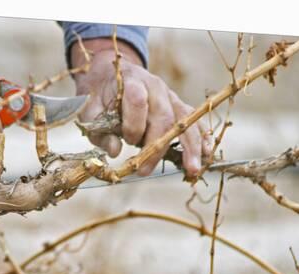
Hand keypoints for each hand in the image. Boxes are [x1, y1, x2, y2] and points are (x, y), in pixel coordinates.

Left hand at [71, 39, 211, 175]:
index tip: (126, 141)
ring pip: (185, 120)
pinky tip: (207, 154)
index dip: (133, 124)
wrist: (113, 77)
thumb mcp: (90, 111)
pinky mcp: (179, 106)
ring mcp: (170, 96)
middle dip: (157, 147)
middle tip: (145, 171)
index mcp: (132, 82)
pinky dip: (202, 137)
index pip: (138, 101)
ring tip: (192, 169)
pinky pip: (194, 121)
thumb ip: (99, 132)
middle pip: (164, 116)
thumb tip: (114, 151)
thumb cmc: (101, 97)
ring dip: (191, 146)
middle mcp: (155, 87)